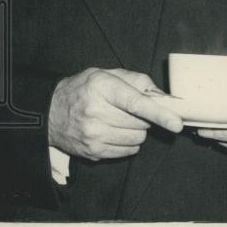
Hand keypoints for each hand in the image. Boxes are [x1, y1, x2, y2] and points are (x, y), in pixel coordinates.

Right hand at [48, 67, 182, 160]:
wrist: (50, 112)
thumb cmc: (83, 89)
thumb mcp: (106, 74)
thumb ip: (136, 80)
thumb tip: (161, 95)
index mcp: (102, 88)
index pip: (136, 103)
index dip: (159, 114)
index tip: (176, 123)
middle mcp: (96, 113)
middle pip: (140, 123)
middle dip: (144, 117)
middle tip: (133, 110)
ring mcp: (94, 136)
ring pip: (137, 139)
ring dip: (137, 131)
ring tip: (122, 121)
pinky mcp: (93, 152)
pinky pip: (127, 152)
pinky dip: (129, 143)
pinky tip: (116, 132)